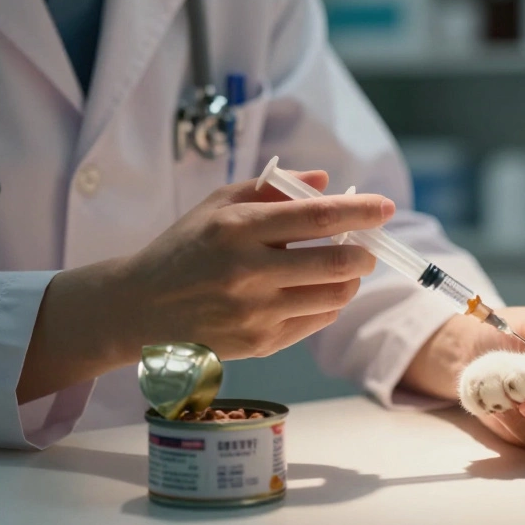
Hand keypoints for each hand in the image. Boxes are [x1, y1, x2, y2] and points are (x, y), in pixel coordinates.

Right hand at [18, 171, 393, 402]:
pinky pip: (317, 321)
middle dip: (363, 252)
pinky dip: (327, 304)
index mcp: (236, 229)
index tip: (385, 206)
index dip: (359, 211)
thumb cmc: (184, 249)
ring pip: (334, 296)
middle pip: (336, 263)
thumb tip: (325, 179)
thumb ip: (272, 187)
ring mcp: (254, 313)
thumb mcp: (217, 206)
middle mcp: (247, 273)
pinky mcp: (260, 344)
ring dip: (349, 280)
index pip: (316, 217)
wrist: (139, 309)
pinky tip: (313, 292)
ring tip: (341, 268)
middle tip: (364, 247)